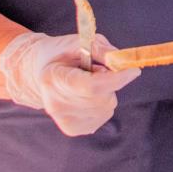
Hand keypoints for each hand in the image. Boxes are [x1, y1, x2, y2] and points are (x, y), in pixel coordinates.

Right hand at [0, 31, 137, 136]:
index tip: (134, 70)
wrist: (39, 73)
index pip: (91, 86)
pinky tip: (86, 95)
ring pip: (106, 106)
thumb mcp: (77, 42)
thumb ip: (99, 48)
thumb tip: (121, 60)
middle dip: (110, 80)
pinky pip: (104, 114)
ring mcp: (64, 120)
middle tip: (97, 69)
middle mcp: (56, 105)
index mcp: (53, 79)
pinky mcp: (73, 129)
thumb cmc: (60, 54)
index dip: (116, 79)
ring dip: (106, 91)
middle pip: (101, 97)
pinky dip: (102, 102)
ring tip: (87, 82)